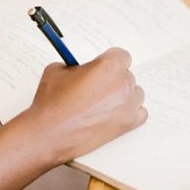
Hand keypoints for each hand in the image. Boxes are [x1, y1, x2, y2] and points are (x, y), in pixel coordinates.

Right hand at [22, 47, 146, 164]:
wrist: (49, 133)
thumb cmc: (53, 103)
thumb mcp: (58, 69)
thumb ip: (76, 65)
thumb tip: (83, 69)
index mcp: (109, 66)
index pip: (121, 56)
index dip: (109, 61)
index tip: (101, 67)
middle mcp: (123, 84)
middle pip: (127, 75)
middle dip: (112, 79)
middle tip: (96, 87)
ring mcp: (128, 106)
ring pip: (135, 93)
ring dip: (122, 95)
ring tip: (102, 102)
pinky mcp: (127, 124)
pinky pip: (140, 113)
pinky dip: (129, 112)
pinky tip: (113, 113)